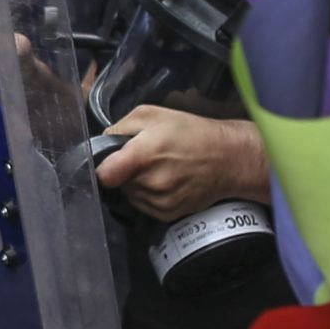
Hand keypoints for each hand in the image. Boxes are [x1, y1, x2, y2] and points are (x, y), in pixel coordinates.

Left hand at [95, 106, 267, 222]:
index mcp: (145, 154)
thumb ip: (121, 126)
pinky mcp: (166, 214)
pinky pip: (142, 205)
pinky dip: (147, 194)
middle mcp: (151, 182)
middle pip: (116, 182)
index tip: (109, 160)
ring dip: (135, 182)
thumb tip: (104, 143)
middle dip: (123, 169)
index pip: (104, 173)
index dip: (101, 166)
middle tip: (144, 157)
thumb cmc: (192, 133)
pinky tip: (165, 180)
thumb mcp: (153, 114)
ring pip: (128, 194)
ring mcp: (159, 202)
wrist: (227, 159)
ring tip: (157, 168)